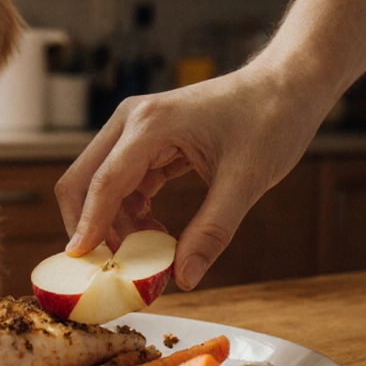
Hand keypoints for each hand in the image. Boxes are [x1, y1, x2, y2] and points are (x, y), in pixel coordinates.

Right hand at [55, 64, 329, 289]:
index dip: (89, 225)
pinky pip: (122, 181)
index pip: (104, 182)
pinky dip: (130, 211)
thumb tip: (184, 278)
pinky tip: (155, 231)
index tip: (79, 261)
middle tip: (109, 267)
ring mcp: (136, 128)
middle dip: (89, 224)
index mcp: (150, 124)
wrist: (287, 86)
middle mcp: (132, 121)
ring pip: (101, 184)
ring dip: (113, 222)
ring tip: (148, 253)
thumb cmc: (271, 120)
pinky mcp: (147, 139)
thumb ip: (212, 231)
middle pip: (83, 178)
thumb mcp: (246, 181)